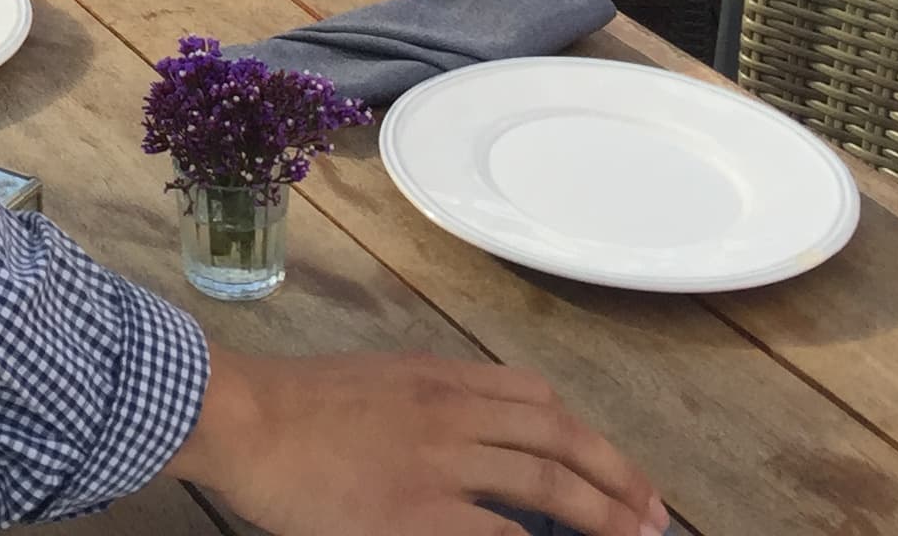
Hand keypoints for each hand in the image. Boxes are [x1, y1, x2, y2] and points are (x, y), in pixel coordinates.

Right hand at [167, 352, 666, 535]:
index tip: (616, 468)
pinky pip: (499, 534)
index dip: (589, 437)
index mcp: (440, 377)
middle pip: (559, 439)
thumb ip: (430, 406)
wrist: (243, 417)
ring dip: (600, 514)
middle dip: (616, 477)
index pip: (537, 400)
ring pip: (546, 484)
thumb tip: (477, 442)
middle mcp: (452, 412)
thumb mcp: (376, 385)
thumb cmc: (293, 406)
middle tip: (654, 514)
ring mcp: (440, 462)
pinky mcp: (418, 513)